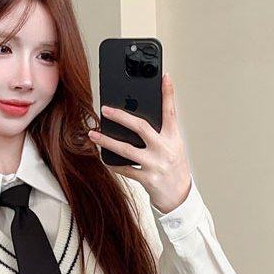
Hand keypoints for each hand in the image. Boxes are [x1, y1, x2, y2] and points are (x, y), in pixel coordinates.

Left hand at [88, 72, 191, 213]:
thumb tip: (135, 119)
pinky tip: (103, 157)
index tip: (164, 77)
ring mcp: (155, 164)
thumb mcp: (173, 147)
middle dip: (121, 116)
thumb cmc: (175, 168)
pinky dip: (113, 163)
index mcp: (173, 138)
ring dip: (107, 141)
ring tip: (94, 135)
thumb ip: (160, 133)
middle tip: (105, 109)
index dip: (168, 94)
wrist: (180, 196)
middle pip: (141, 127)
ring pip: (127, 149)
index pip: (170, 112)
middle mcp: (165, 149)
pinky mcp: (147, 179)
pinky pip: (125, 169)